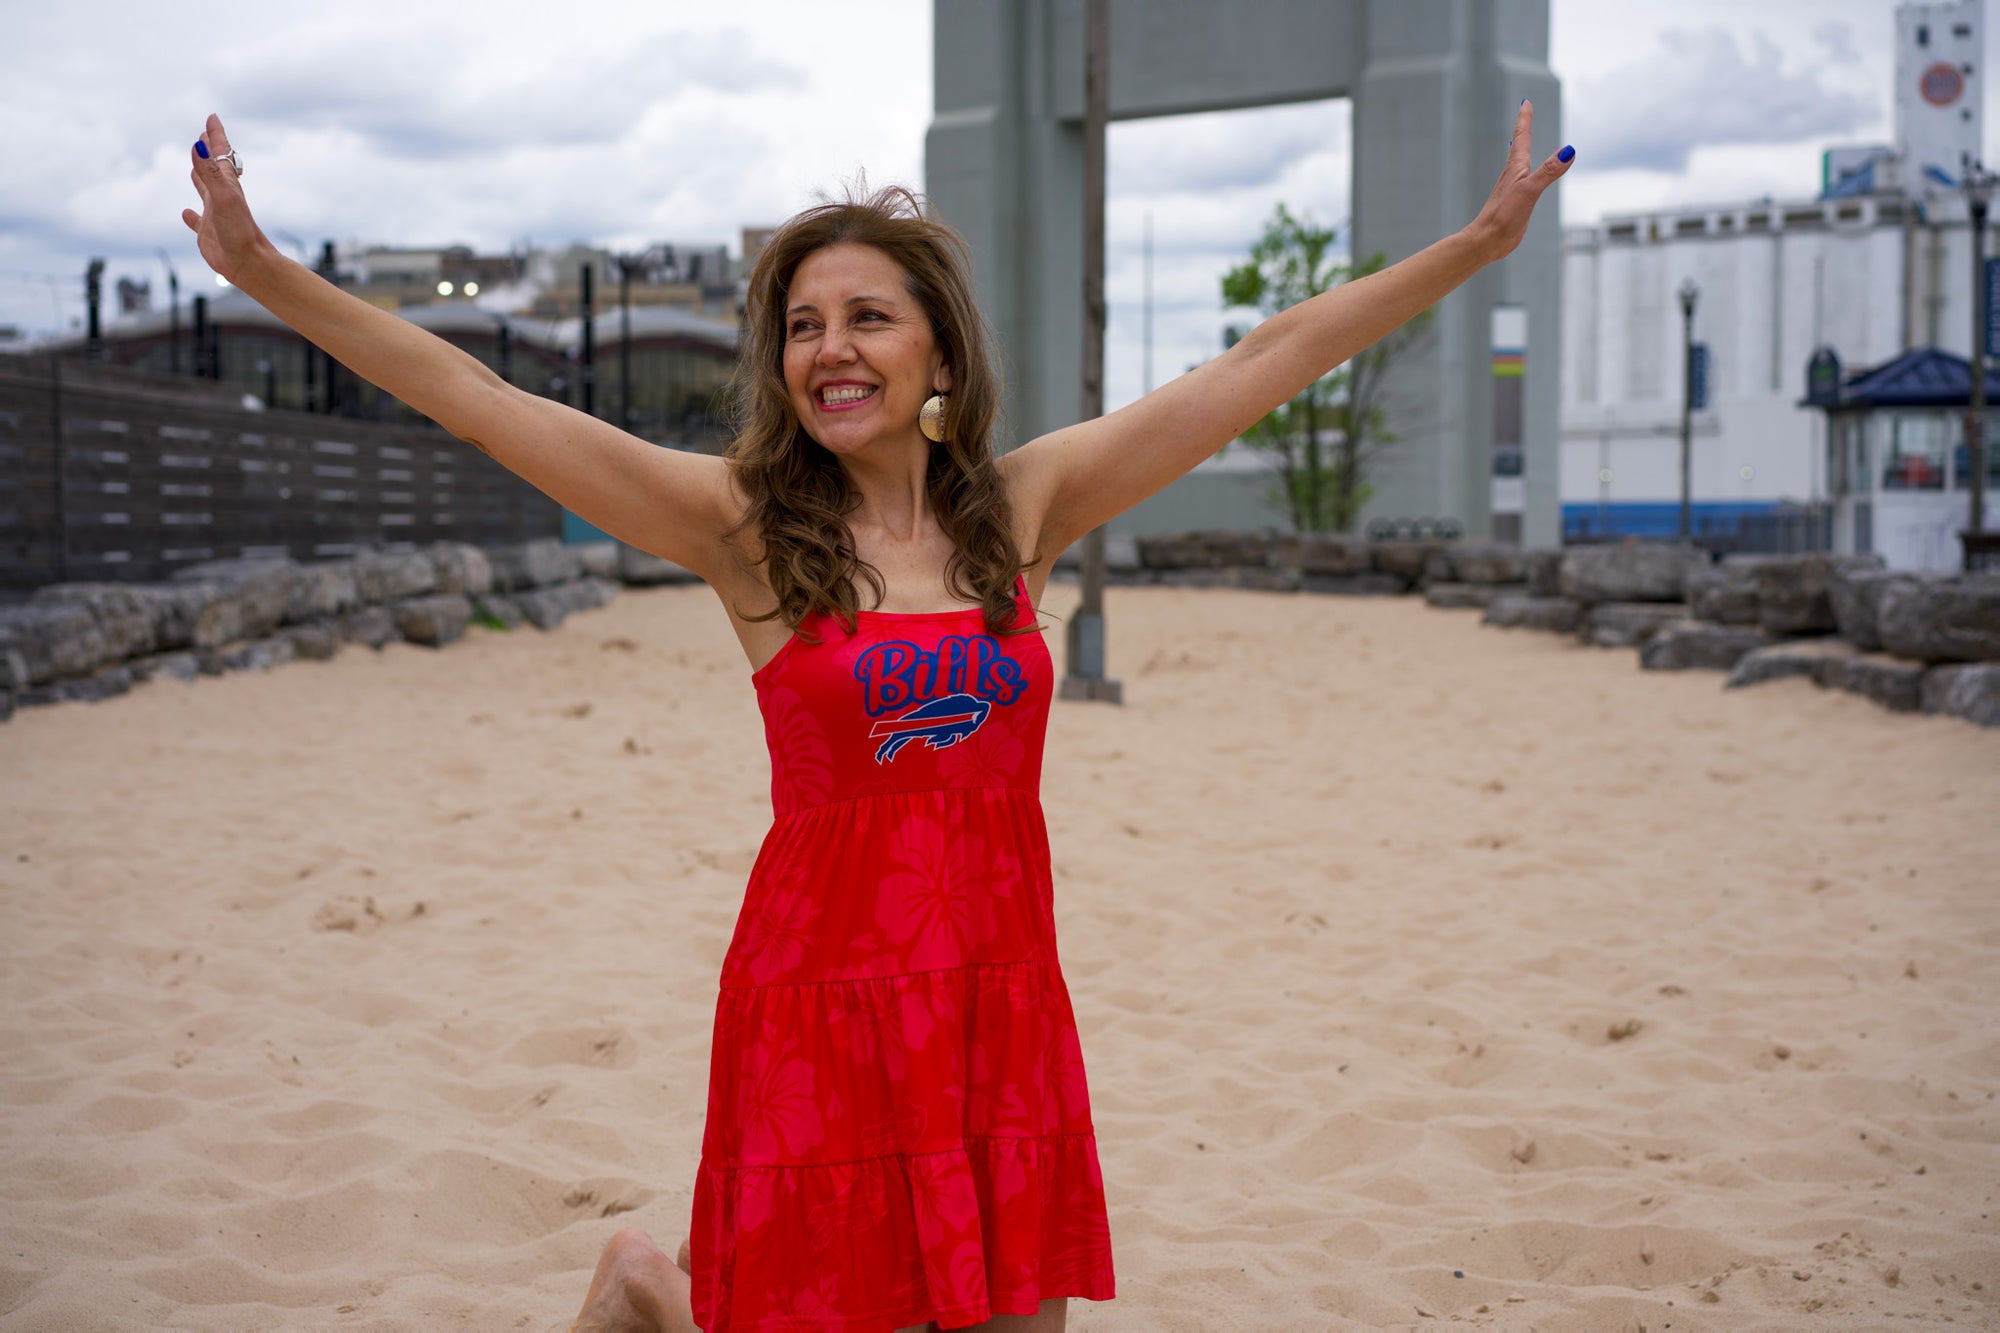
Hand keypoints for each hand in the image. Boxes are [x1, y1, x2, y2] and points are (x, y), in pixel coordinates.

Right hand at [181, 113, 272, 282]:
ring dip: (199, 174)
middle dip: (208, 150)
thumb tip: (198, 146)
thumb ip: (210, 173)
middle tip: (203, 135)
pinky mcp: (208, 232)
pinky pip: (197, 220)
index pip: (219, 155)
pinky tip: (186, 213)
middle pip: (213, 167)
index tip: (212, 118)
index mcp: (227, 186)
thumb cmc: (240, 232)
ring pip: (204, 188)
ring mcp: (215, 214)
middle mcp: (221, 197)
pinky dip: (190, 215)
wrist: (249, 264)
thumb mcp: (224, 198)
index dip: (215, 136)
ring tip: (194, 163)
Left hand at [1466, 100, 1572, 263]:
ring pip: (1519, 162)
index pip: (1521, 137)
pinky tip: (1524, 176)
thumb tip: (1569, 150)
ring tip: (1523, 140)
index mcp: (1516, 168)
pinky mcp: (1515, 202)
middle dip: (1523, 128)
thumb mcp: (1530, 190)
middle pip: (1518, 145)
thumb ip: (1549, 171)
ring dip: (1522, 148)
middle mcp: (1513, 174)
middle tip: (1525, 112)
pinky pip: (1524, 180)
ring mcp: (1513, 188)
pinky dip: (1527, 171)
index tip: (1525, 102)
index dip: (1525, 119)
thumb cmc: (1504, 215)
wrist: (1487, 241)